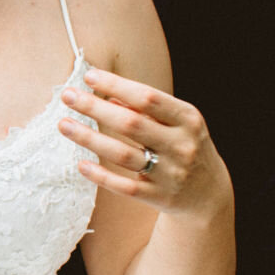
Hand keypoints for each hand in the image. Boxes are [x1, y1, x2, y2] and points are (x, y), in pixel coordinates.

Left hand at [58, 68, 232, 221]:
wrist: (210, 195)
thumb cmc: (184, 147)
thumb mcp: (179, 124)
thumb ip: (148, 110)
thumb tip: (108, 96)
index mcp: (188, 120)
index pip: (148, 97)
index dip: (117, 85)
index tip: (88, 76)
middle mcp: (182, 146)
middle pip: (131, 123)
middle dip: (95, 108)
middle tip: (67, 96)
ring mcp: (171, 174)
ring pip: (123, 154)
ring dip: (89, 138)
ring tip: (63, 125)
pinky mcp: (159, 197)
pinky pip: (124, 186)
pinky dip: (101, 175)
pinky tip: (80, 164)